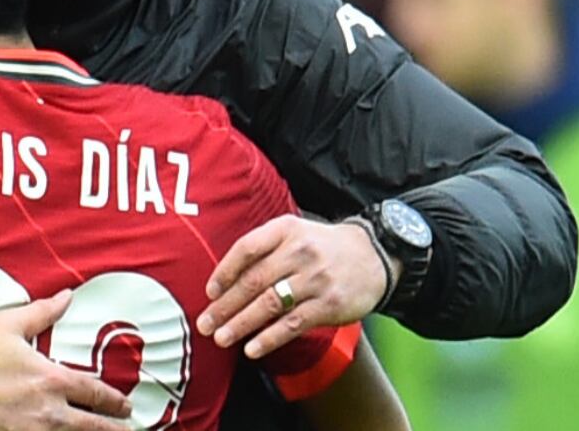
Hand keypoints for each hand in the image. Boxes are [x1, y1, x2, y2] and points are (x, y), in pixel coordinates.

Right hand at [0, 289, 132, 430]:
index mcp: (52, 380)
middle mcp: (50, 414)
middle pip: (96, 428)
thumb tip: (66, 297)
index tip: (125, 406)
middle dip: (116, 430)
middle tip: (127, 430)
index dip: (115, 402)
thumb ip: (42, 312)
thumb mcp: (8, 327)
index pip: (97, 394)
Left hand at [196, 216, 396, 358]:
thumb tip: (223, 281)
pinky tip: (252, 349)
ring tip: (221, 339)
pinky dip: (269, 338)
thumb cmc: (321, 247)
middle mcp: (299, 252)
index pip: (247, 248)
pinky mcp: (329, 304)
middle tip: (204, 324)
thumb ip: (263, 250)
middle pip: (254, 281)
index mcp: (285, 230)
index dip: (224, 271)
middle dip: (225, 306)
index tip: (209, 293)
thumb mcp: (294, 233)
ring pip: (270, 304)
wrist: (373, 255)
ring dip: (241, 324)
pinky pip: (293, 324)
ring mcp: (315, 279)